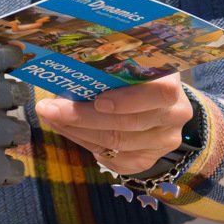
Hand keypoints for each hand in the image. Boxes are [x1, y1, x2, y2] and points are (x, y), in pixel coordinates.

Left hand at [35, 74, 193, 175]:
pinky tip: (72, 132)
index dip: (129, 100)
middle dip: (82, 116)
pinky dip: (88, 145)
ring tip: (52, 117)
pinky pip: (115, 159)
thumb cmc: (133, 75)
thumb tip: (65, 73)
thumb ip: (106, 68)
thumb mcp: (127, 64)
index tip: (97, 101)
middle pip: (128, 122)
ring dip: (78, 131)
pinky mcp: (150, 159)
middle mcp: (175, 113)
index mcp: (171, 82)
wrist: (158, 103)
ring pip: (117, 142)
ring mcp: (165, 140)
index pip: (160, 93)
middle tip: (48, 109)